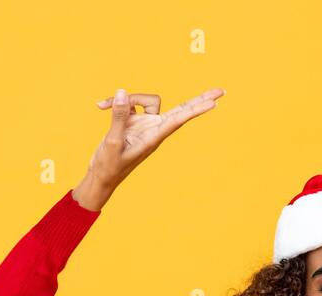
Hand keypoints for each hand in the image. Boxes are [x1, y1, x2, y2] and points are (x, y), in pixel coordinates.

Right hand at [86, 86, 225, 190]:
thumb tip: (123, 92)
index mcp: (154, 137)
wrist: (100, 177)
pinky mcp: (132, 121)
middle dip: (198, 100)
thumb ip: (119, 116)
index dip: (196, 110)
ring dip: (125, 99)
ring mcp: (144, 124)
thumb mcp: (112, 142)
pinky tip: (99, 106)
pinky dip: (114, 103)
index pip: (179, 119)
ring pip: (143, 99)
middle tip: (221, 91)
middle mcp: (153, 129)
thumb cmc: (108, 167)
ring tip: (102, 106)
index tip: (215, 104)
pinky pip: (128, 103)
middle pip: (181, 109)